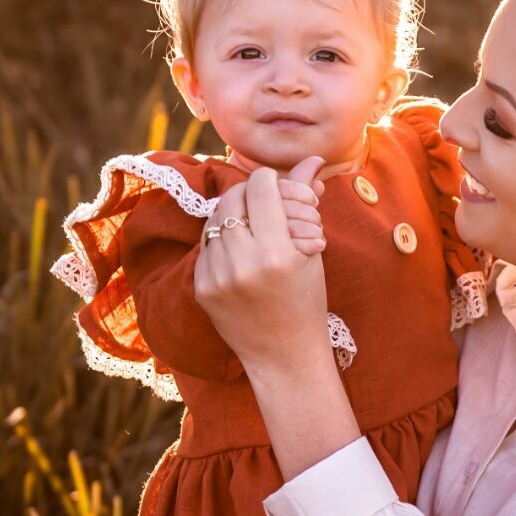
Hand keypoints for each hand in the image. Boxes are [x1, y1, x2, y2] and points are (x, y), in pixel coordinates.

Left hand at [193, 155, 333, 374]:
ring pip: (215, 218)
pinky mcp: (202, 288)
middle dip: (249, 194)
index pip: (261, 187)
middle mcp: (242, 263)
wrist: (284, 355)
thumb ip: (305, 202)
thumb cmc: (307, 301)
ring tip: (252, 228)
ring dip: (233, 215)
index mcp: (277, 252)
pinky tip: (239, 252)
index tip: (278, 188)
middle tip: (264, 205)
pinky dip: (222, 241)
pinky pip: (206, 245)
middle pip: (233, 197)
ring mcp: (217, 277)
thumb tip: (313, 160)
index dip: (271, 181)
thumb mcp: (313, 251)